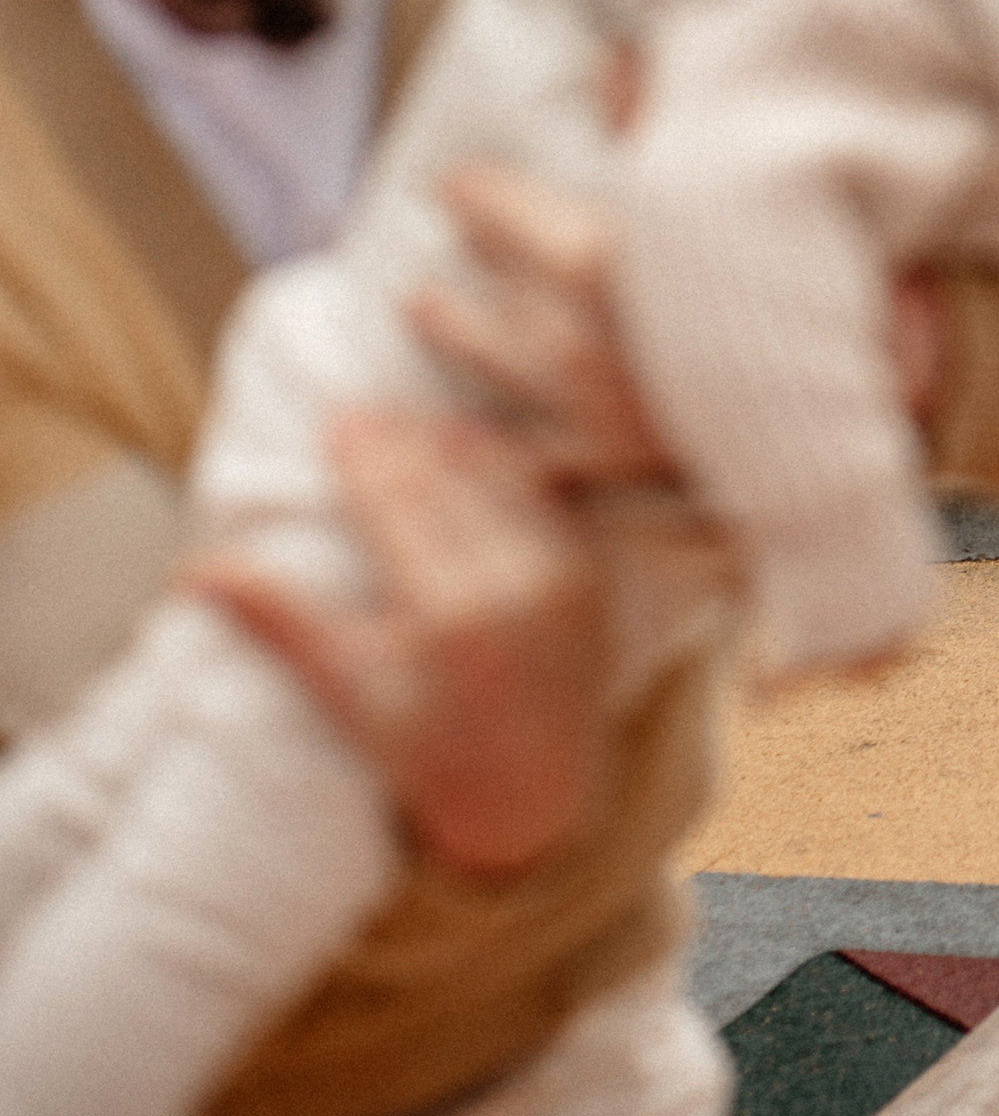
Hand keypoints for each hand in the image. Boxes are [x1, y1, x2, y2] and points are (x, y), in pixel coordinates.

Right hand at [183, 409, 609, 879]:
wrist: (535, 800)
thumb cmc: (426, 752)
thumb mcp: (346, 693)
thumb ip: (279, 621)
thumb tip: (192, 571)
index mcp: (447, 616)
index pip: (398, 507)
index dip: (365, 457)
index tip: (336, 419)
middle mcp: (514, 589)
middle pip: (447, 484)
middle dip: (401, 441)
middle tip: (364, 410)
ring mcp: (564, 580)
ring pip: (503, 481)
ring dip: (456, 442)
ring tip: (413, 418)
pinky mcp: (594, 579)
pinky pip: (550, 501)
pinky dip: (512, 468)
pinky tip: (479, 444)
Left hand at [413, 161, 952, 469]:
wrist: (896, 404)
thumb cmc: (834, 278)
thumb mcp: (757, 173)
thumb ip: (671, 119)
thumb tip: (621, 55)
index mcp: (616, 262)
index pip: (519, 220)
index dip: (484, 200)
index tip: (456, 184)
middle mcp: (597, 345)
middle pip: (505, 313)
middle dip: (462, 290)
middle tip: (421, 273)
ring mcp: (614, 420)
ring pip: (514, 385)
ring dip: (465, 353)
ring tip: (429, 323)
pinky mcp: (642, 478)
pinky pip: (552, 472)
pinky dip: (505, 458)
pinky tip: (469, 441)